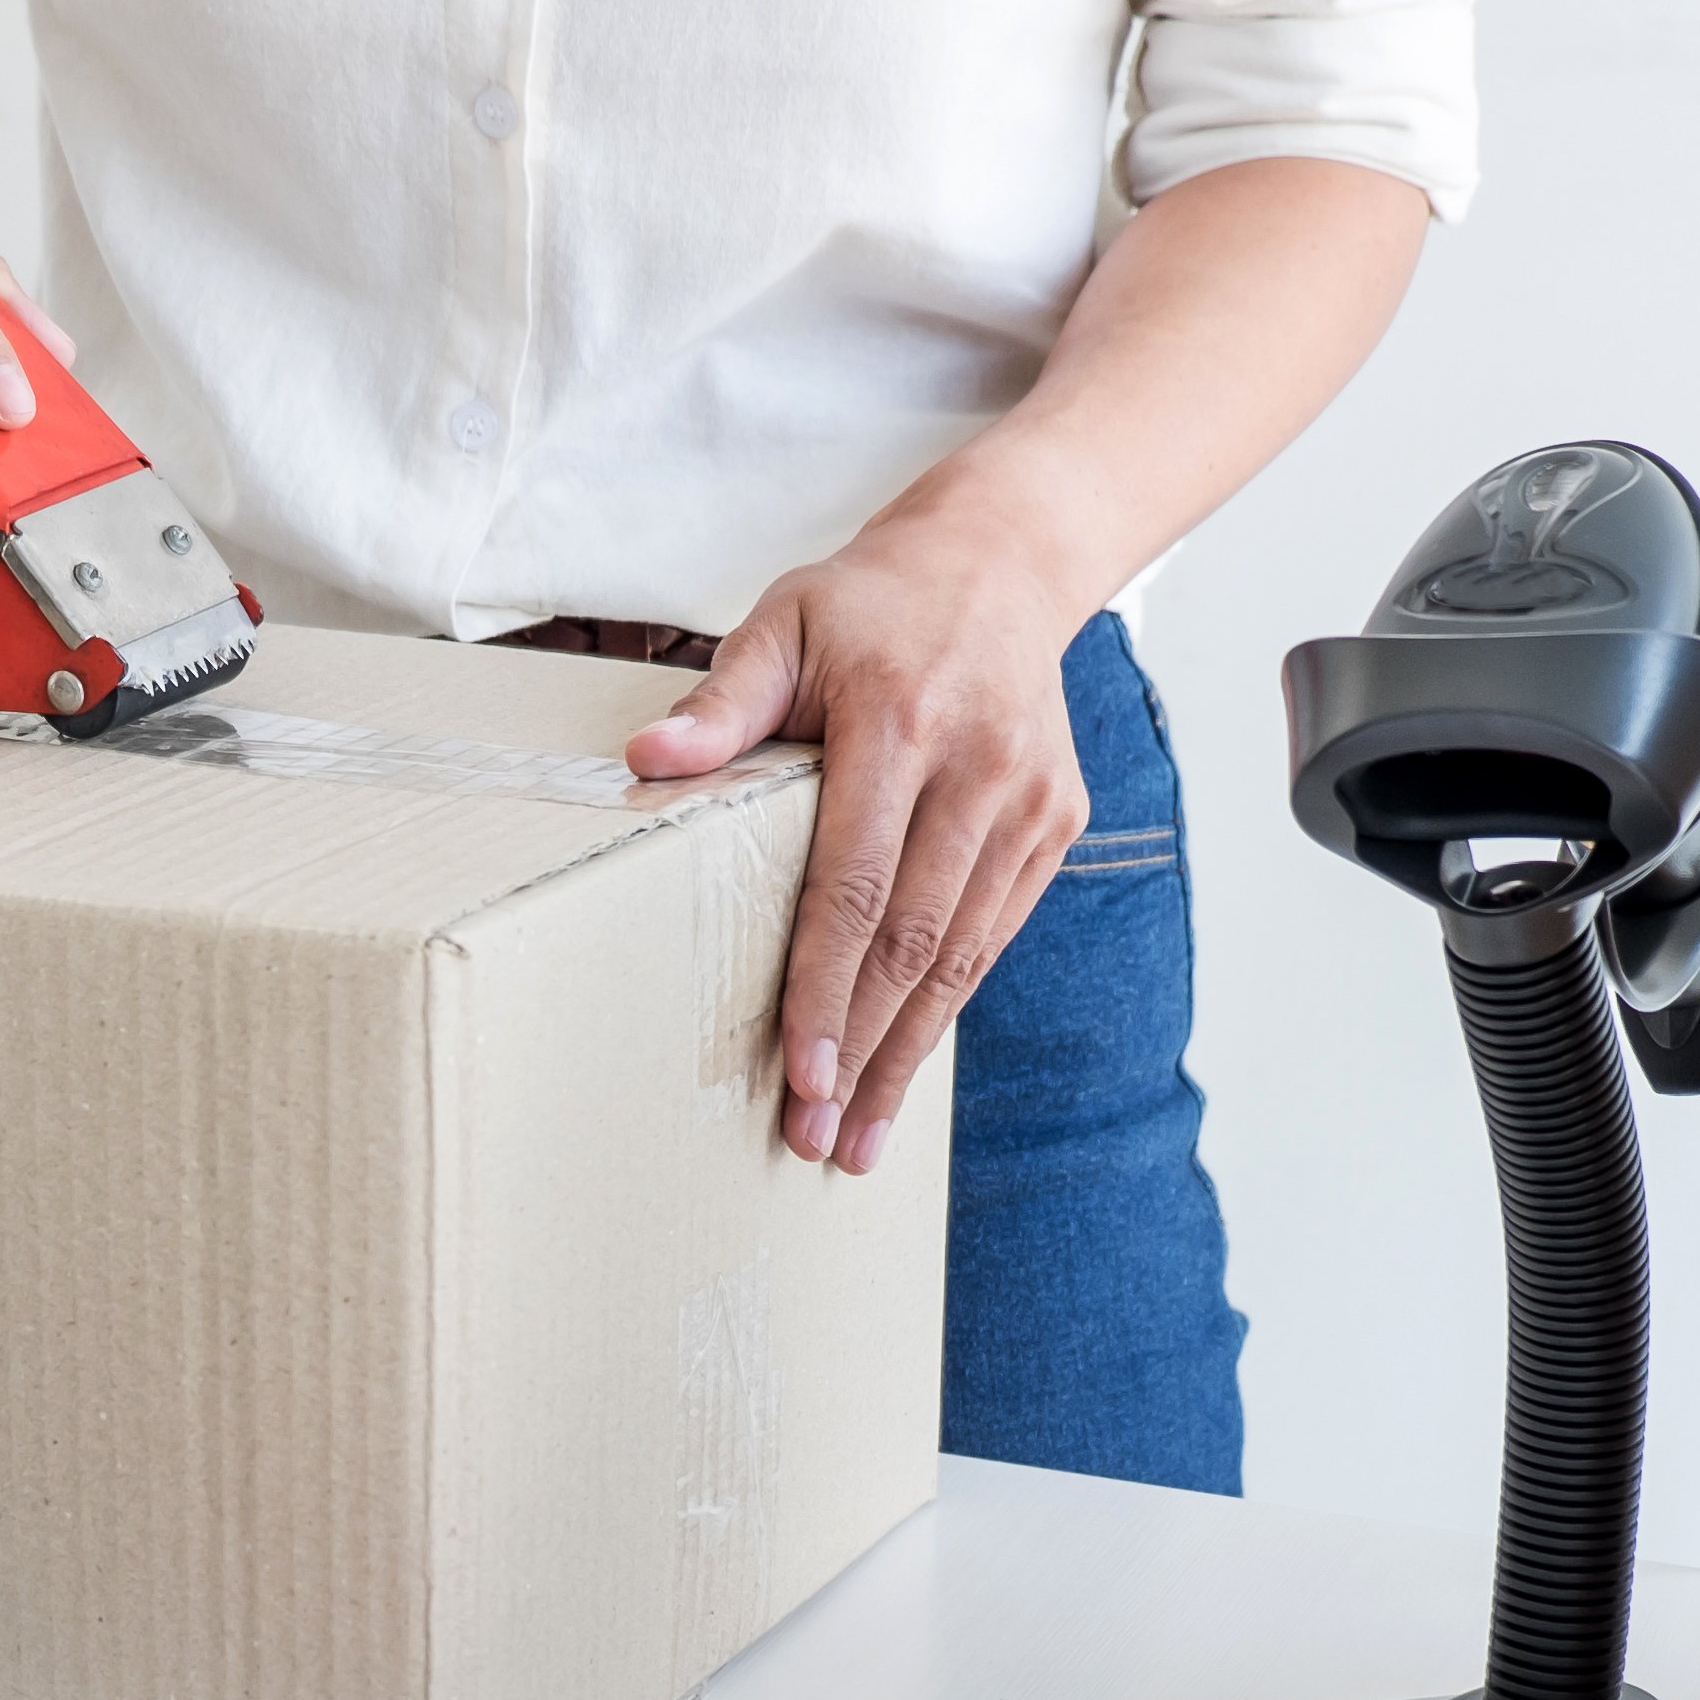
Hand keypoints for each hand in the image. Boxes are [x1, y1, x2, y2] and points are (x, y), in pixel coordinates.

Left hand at [627, 493, 1103, 1174]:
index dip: (826, 983)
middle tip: (815, 1137)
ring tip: (856, 1137)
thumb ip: (722, 701)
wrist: (1006, 562)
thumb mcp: (783, 621)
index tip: (798, 1069)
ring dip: (907, 1055)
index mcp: (902, 718)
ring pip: (961, 956)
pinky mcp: (1055, 825)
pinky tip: (903, 1069)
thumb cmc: (871, 603)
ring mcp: (1029, 801)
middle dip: (861, 1048)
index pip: (855, 878)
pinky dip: (946, 1007)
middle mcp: (979, 767)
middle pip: (912, 937)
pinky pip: (992, 937)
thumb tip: (644, 760)